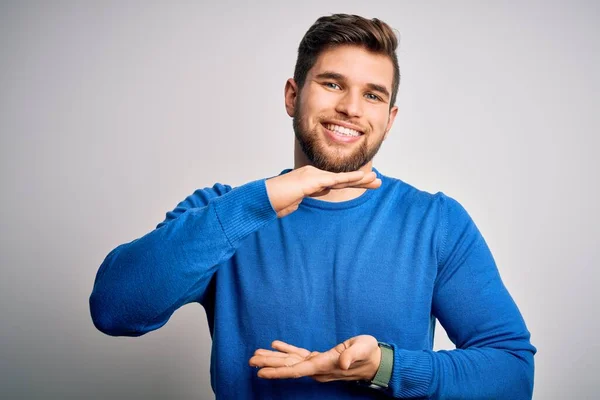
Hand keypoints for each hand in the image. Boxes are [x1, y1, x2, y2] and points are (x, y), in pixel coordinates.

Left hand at [248, 335, 380, 382]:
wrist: (376, 361)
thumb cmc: (369, 353)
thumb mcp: (363, 349)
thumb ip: (351, 355)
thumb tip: (341, 362)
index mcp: (325, 365)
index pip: (297, 370)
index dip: (278, 372)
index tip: (261, 372)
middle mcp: (318, 368)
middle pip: (289, 367)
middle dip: (269, 365)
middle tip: (250, 361)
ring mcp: (318, 364)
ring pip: (291, 362)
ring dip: (274, 358)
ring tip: (256, 354)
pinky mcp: (320, 358)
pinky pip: (300, 355)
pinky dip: (287, 350)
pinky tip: (276, 345)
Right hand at [265, 166, 380, 217]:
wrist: (261, 199)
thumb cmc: (273, 202)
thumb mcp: (293, 202)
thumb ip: (304, 198)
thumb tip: (312, 197)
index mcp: (310, 180)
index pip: (335, 182)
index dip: (351, 182)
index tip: (365, 183)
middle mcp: (313, 175)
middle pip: (341, 178)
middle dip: (361, 180)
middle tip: (378, 181)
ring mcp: (312, 176)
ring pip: (341, 178)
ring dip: (360, 179)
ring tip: (376, 179)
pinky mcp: (311, 180)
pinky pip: (334, 180)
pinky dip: (350, 178)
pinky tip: (362, 177)